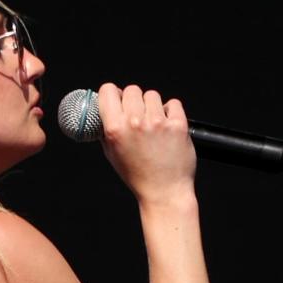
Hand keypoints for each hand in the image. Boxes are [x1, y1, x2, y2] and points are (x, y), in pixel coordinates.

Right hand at [97, 85, 195, 204]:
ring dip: (152, 106)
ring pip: (152, 95)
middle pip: (131, 89)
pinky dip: (171, 112)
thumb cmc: (138, 176)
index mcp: (115, 129)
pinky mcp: (177, 124)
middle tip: (137, 117)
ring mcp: (157, 122)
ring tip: (153, 125)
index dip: (112, 94)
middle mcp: (135, 122)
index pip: (108, 90)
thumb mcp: (113, 154)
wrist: (164, 193)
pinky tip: (167, 128)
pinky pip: (172, 103)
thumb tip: (105, 110)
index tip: (117, 100)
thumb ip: (107, 130)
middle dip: (134, 101)